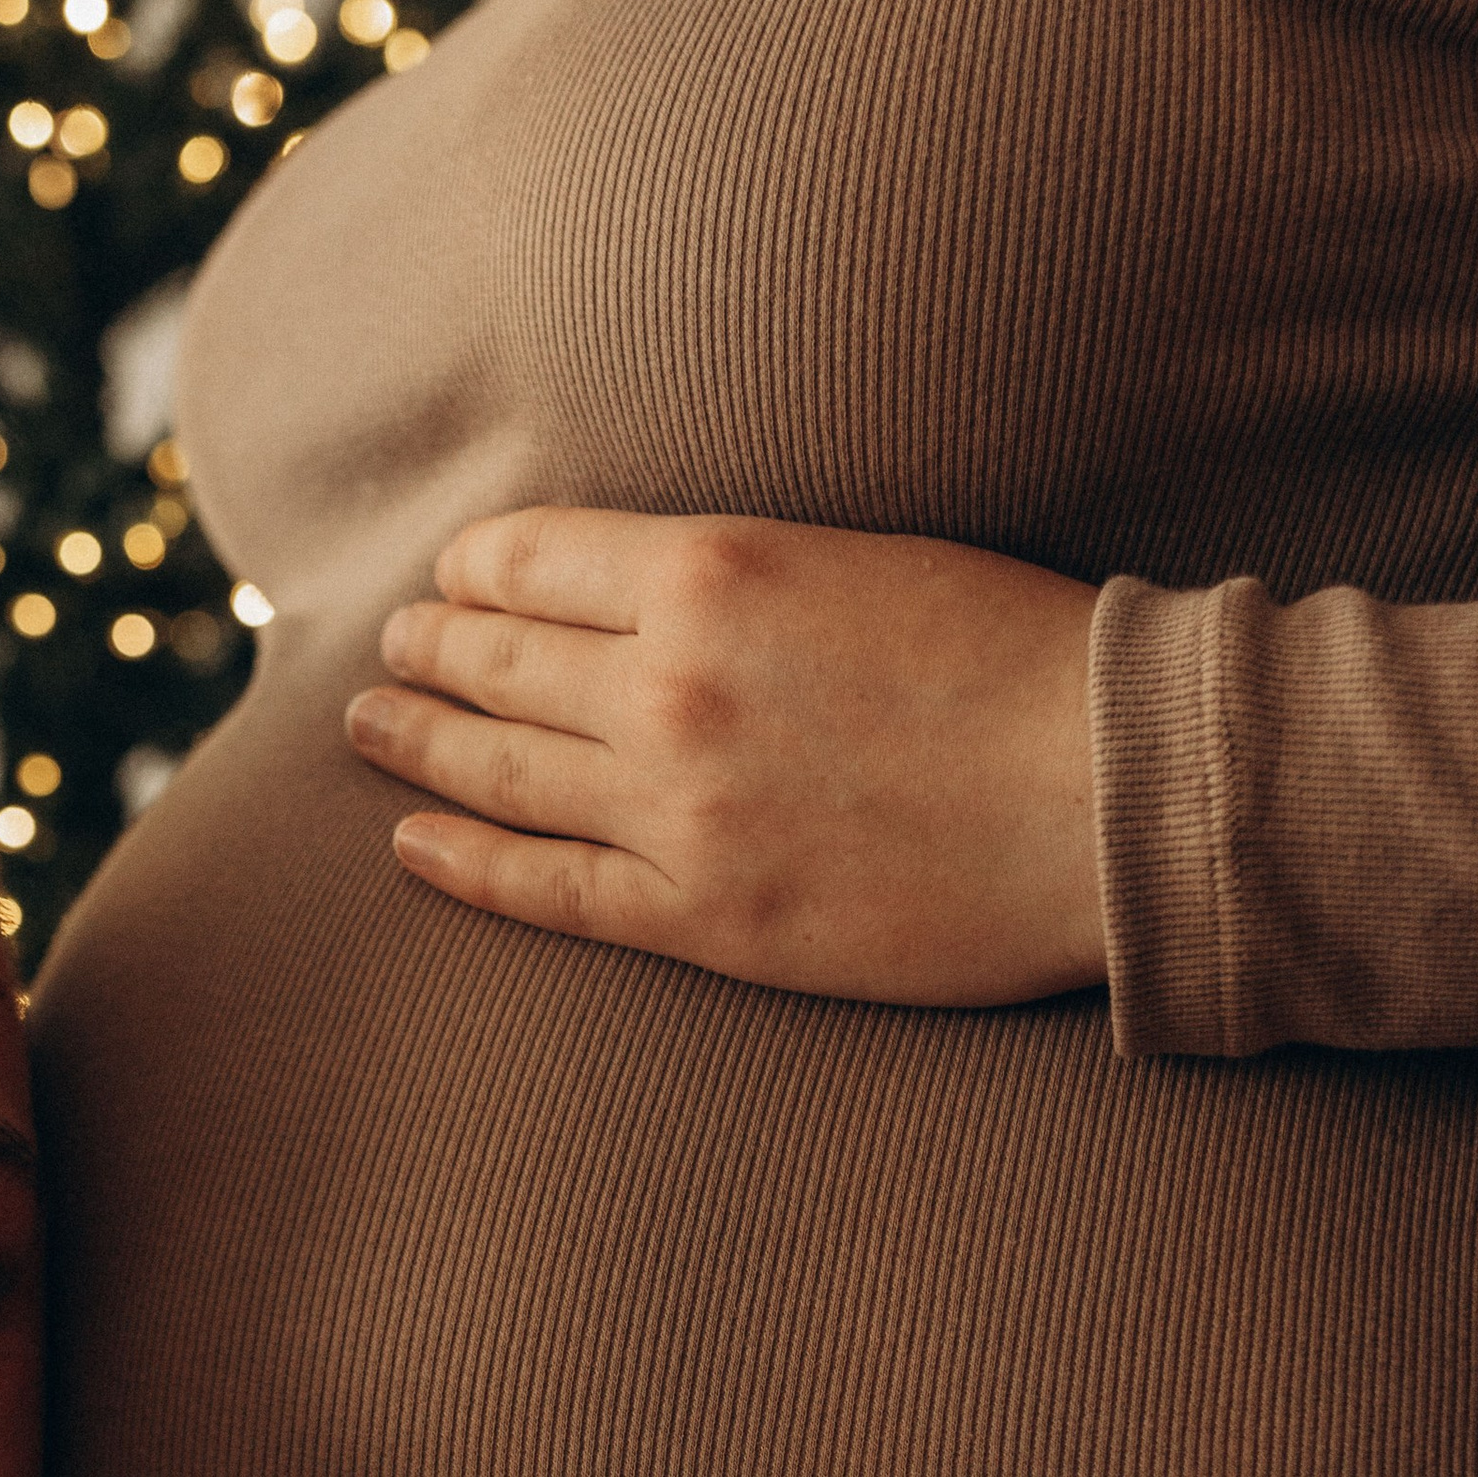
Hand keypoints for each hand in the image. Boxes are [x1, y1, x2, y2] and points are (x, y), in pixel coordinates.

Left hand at [345, 509, 1104, 1002]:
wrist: (1106, 795)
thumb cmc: (1018, 660)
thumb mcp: (862, 556)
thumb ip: (737, 571)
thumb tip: (648, 584)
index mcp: (711, 571)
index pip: (532, 557)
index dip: (475, 567)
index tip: (453, 577)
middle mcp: (666, 688)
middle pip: (497, 660)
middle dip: (432, 649)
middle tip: (391, 650)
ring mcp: (673, 813)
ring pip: (498, 771)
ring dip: (418, 742)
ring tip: (371, 724)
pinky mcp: (702, 920)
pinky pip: (546, 891)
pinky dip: (464, 864)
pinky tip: (411, 844)